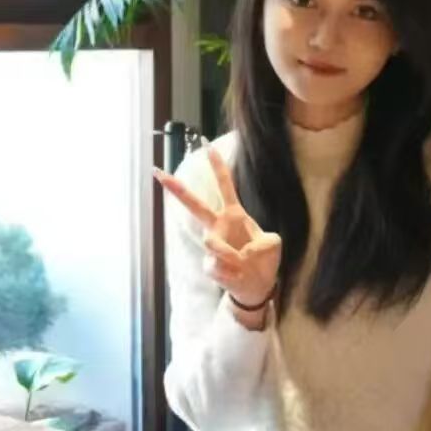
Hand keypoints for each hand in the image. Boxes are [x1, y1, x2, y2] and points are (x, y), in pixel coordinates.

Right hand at [154, 148, 281, 308]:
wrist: (257, 285)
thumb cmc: (264, 259)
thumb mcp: (272, 244)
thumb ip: (260, 244)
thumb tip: (237, 254)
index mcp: (235, 214)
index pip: (225, 186)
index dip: (217, 166)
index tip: (206, 145)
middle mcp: (219, 227)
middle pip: (195, 205)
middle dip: (176, 189)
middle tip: (158, 172)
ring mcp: (212, 246)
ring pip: (212, 243)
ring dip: (233, 256)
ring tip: (243, 265)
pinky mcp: (209, 265)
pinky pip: (218, 266)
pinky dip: (234, 272)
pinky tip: (237, 275)